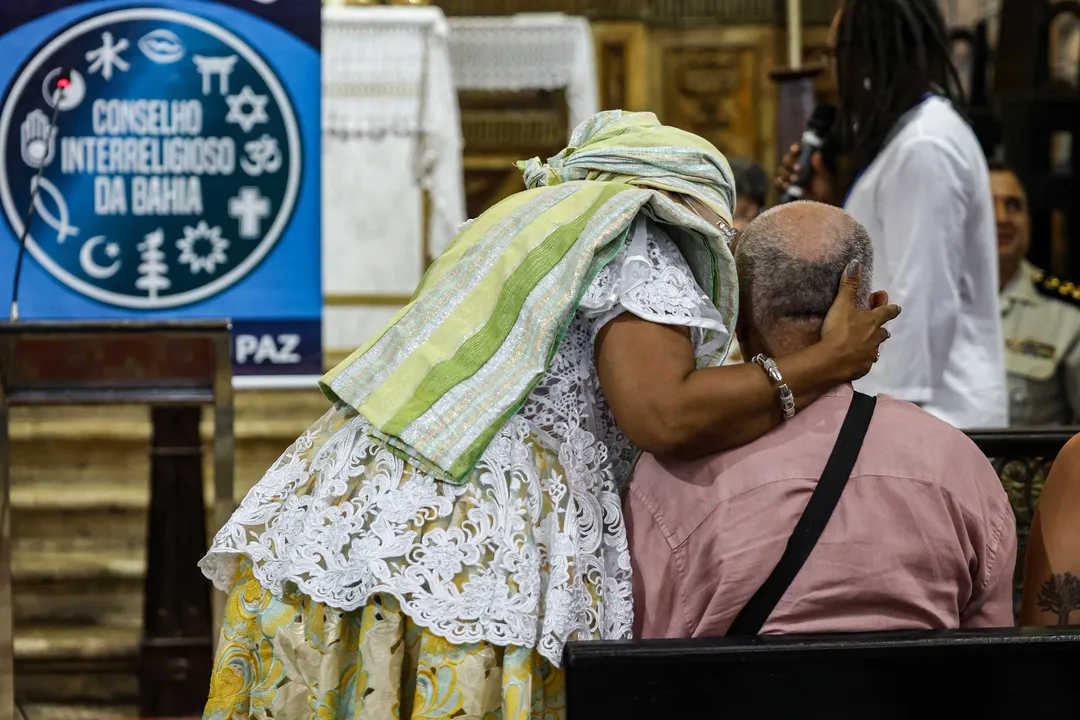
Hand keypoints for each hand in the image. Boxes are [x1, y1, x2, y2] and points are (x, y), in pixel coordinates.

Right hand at [775, 143, 836, 204]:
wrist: (821, 207)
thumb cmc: (825, 191)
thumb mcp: (824, 178)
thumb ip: (820, 167)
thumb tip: (816, 153)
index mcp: (805, 162)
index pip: (797, 152)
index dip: (795, 149)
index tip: (797, 149)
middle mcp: (795, 169)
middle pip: (786, 160)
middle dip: (790, 162)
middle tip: (799, 168)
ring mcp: (788, 178)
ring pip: (781, 171)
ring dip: (787, 173)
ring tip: (796, 180)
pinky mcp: (784, 189)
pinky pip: (777, 183)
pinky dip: (780, 183)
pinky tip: (787, 185)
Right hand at [820, 260, 900, 381]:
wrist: (832, 361)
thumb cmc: (839, 330)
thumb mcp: (842, 304)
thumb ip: (849, 285)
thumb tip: (855, 263)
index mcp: (874, 321)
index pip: (887, 312)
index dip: (891, 309)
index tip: (896, 307)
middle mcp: (876, 338)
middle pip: (883, 332)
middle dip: (880, 328)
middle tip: (876, 326)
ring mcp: (870, 355)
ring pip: (875, 348)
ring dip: (872, 344)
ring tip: (864, 344)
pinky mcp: (863, 368)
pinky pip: (866, 362)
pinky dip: (862, 359)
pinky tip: (855, 359)